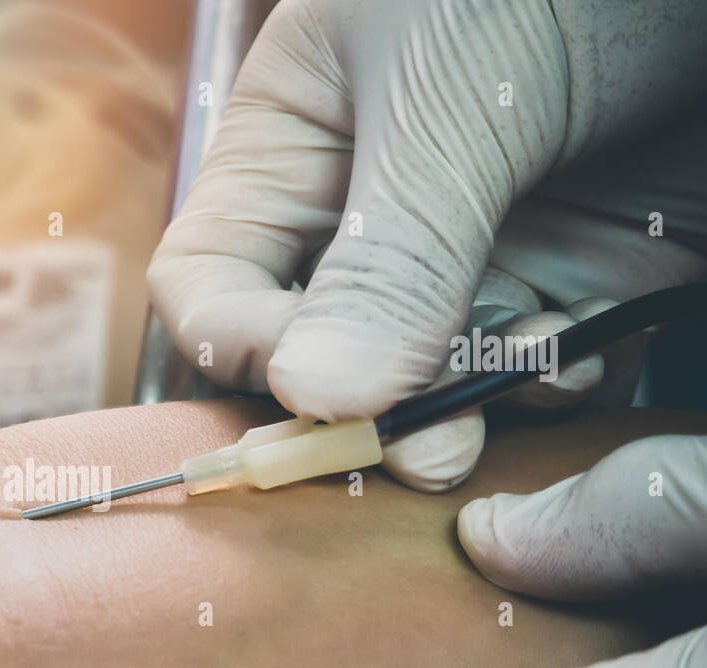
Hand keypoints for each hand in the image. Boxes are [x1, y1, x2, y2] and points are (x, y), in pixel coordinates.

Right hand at [147, 0, 706, 489]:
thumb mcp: (448, 92)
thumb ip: (387, 253)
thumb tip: (316, 396)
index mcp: (294, 146)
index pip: (210, 284)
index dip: (240, 348)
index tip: (317, 383)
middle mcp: (370, 214)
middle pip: (319, 356)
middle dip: (371, 410)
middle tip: (432, 446)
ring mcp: (473, 248)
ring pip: (427, 382)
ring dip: (475, 405)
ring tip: (538, 372)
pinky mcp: (575, 271)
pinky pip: (534, 371)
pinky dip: (553, 385)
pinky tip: (586, 355)